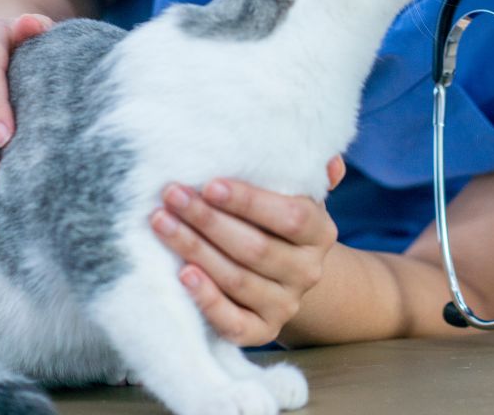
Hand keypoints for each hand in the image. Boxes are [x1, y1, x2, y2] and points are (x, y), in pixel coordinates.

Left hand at [149, 157, 345, 345]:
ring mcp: (286, 305)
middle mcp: (308, 272)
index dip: (249, 202)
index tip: (209, 185)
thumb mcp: (295, 195)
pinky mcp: (262, 332)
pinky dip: (206, 300)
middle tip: (172, 196)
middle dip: (208, 220)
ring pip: (237, 280)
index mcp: (320, 233)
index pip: (290, 217)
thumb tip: (331, 162)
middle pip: (256, 248)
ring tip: (162, 223)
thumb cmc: (277, 223)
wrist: (284, 276)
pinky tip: (183, 274)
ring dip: (195, 250)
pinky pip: (233, 322)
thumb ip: (307, 175)